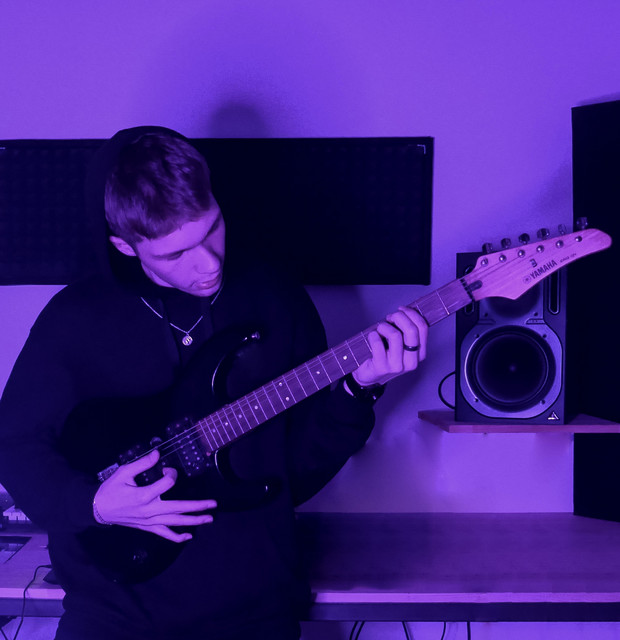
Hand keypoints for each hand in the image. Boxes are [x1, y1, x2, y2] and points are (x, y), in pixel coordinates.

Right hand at [93, 450, 216, 542]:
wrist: (98, 509)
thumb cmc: (111, 489)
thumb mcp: (123, 472)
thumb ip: (142, 463)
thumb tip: (158, 454)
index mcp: (144, 495)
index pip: (167, 484)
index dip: (171, 473)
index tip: (166, 469)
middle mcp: (149, 511)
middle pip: (178, 508)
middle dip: (197, 506)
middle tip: (214, 504)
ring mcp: (149, 521)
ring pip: (175, 523)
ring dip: (193, 521)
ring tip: (209, 518)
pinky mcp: (148, 527)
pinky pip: (165, 534)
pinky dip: (177, 537)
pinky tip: (189, 537)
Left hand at [353, 306, 427, 386]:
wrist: (370, 374)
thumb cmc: (385, 354)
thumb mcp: (401, 343)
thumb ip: (405, 329)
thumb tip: (404, 312)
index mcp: (420, 353)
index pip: (423, 328)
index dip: (411, 314)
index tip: (401, 310)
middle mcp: (412, 361)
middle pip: (411, 330)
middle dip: (399, 317)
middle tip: (390, 317)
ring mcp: (397, 366)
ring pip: (395, 335)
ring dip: (384, 326)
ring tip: (380, 329)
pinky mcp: (382, 367)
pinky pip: (378, 343)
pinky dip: (373, 335)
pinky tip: (372, 337)